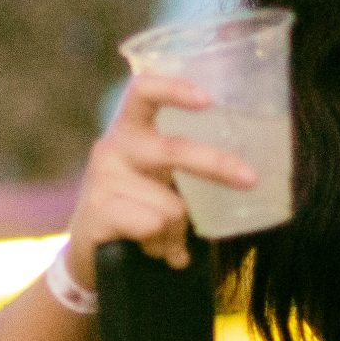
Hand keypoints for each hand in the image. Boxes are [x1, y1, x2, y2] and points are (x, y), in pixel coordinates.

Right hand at [66, 73, 256, 274]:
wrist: (89, 252)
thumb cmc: (133, 207)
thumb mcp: (156, 178)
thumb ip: (184, 168)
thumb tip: (242, 175)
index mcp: (129, 130)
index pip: (142, 92)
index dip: (173, 89)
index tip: (208, 99)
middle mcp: (112, 147)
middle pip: (174, 150)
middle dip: (216, 164)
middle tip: (250, 179)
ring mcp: (102, 178)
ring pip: (171, 205)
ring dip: (176, 231)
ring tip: (162, 240)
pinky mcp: (97, 211)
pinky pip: (153, 226)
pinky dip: (160, 245)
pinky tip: (147, 247)